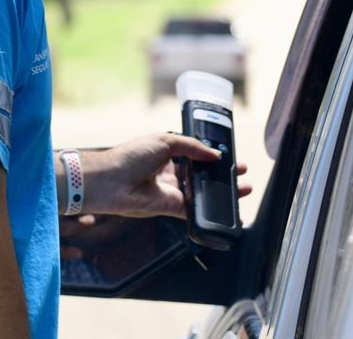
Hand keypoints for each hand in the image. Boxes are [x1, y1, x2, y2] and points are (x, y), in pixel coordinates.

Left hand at [81, 133, 251, 218]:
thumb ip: (193, 147)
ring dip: (221, 191)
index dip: (213, 155)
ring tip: (243, 189)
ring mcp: (171, 191)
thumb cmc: (130, 156)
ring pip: (202, 193)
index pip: (196, 155)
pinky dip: (209, 212)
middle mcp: (171, 173)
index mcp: (168, 154)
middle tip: (241, 173)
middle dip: (222, 174)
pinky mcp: (170, 208)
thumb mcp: (165, 141)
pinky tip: (225, 210)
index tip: (230, 156)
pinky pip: (193, 211)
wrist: (109, 181)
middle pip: (202, 175)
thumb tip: (215, 155)